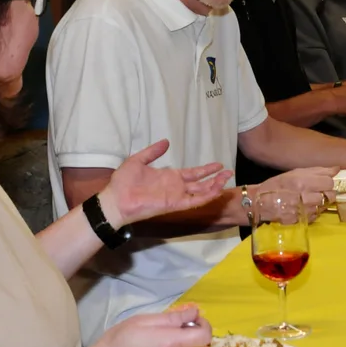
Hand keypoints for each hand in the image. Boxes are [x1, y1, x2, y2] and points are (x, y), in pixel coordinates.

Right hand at [87, 306, 212, 346]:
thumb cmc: (118, 343)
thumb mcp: (142, 321)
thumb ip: (172, 318)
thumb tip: (194, 312)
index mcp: (172, 343)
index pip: (205, 335)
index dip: (203, 325)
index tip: (192, 320)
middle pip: (197, 346)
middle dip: (190, 336)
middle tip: (171, 330)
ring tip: (159, 346)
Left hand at [100, 140, 231, 227]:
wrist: (116, 199)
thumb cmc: (123, 182)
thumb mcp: (138, 160)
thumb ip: (153, 152)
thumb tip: (166, 142)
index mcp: (169, 177)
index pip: (192, 173)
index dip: (205, 170)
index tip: (218, 164)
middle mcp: (176, 187)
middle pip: (201, 183)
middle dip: (215, 178)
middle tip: (229, 171)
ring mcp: (176, 196)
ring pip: (201, 192)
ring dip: (214, 186)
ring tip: (227, 178)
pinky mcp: (175, 204)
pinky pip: (194, 201)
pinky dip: (206, 196)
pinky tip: (216, 189)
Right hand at [256, 167, 336, 218]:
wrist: (260, 203)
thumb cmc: (277, 185)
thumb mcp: (295, 173)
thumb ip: (318, 171)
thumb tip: (336, 169)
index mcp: (303, 182)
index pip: (329, 182)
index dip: (327, 182)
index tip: (322, 182)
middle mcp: (305, 197)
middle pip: (330, 196)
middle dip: (326, 193)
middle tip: (317, 191)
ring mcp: (304, 211)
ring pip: (323, 206)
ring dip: (319, 203)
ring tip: (308, 199)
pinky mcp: (302, 221)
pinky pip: (315, 216)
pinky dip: (313, 212)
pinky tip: (303, 207)